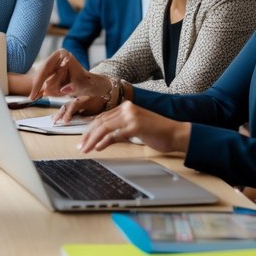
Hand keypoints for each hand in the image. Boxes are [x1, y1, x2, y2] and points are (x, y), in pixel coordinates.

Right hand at [31, 50, 113, 121]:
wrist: (90, 84)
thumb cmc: (87, 83)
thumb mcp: (82, 86)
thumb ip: (73, 88)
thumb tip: (63, 90)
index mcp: (62, 54)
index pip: (45, 67)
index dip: (38, 81)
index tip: (33, 94)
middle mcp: (55, 57)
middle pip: (41, 72)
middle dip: (38, 86)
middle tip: (32, 98)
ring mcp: (52, 63)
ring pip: (41, 78)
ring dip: (44, 88)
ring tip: (53, 95)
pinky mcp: (50, 70)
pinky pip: (42, 81)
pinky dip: (40, 89)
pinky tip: (36, 96)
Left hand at [75, 101, 190, 153]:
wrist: (176, 133)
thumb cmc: (157, 133)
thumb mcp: (134, 129)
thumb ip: (119, 130)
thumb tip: (102, 139)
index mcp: (126, 107)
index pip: (102, 117)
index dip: (90, 129)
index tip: (83, 139)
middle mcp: (127, 108)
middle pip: (101, 122)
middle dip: (88, 135)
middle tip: (80, 146)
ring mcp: (132, 116)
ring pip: (105, 127)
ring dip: (93, 139)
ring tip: (85, 148)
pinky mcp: (136, 126)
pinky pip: (115, 134)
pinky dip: (105, 141)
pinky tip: (98, 147)